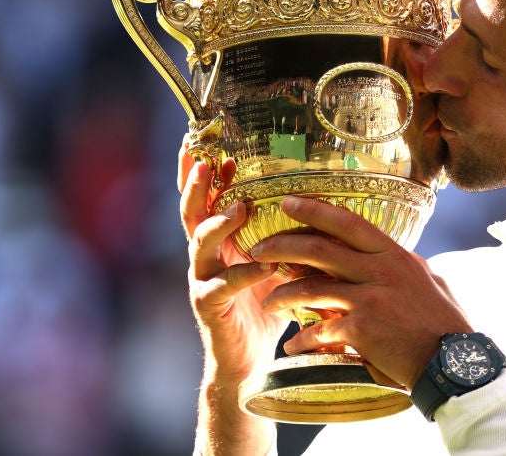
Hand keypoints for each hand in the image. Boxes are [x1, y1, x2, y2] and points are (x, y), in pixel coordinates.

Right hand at [178, 144, 288, 381]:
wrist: (250, 359)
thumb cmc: (265, 304)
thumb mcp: (274, 260)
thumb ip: (281, 234)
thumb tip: (313, 198)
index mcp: (218, 241)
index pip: (207, 199)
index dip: (206, 174)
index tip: (215, 146)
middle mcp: (204, 255)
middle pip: (192, 212)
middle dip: (197, 186)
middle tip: (207, 163)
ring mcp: (202, 279)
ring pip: (199, 243)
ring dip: (218, 223)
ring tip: (238, 208)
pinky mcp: (208, 306)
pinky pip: (222, 286)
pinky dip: (243, 274)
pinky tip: (263, 266)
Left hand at [251, 196, 471, 388]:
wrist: (453, 362)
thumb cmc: (443, 324)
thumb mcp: (427, 280)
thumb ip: (404, 265)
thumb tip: (395, 254)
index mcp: (394, 255)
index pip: (349, 222)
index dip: (316, 210)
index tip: (289, 202)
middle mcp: (380, 270)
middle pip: (320, 249)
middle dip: (283, 246)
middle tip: (259, 249)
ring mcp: (370, 299)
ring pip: (312, 288)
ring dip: (283, 294)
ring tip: (268, 302)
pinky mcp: (362, 329)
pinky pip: (320, 330)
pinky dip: (303, 339)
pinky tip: (293, 347)